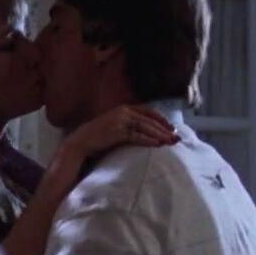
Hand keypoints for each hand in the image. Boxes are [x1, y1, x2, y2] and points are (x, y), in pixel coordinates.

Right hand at [63, 104, 177, 159]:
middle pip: (149, 119)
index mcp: (123, 109)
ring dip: (160, 135)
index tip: (172, 128)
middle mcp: (123, 112)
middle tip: (177, 138)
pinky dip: (148, 140)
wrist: (79, 144)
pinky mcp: (117, 132)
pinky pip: (137, 136)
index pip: (148, 111)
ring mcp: (120, 121)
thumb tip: (144, 133)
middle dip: (165, 129)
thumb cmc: (96, 139)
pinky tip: (157, 145)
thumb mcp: (114, 128)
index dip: (161, 120)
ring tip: (171, 142)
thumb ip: (128, 126)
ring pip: (145, 127)